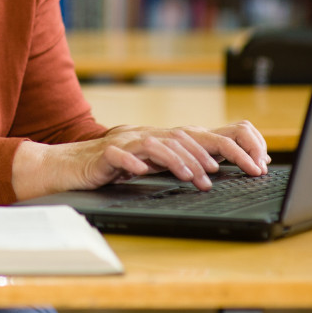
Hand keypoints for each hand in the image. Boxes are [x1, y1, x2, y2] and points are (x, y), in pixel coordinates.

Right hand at [12, 121, 270, 200]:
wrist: (65, 167)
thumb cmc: (106, 168)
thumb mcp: (144, 166)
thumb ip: (168, 163)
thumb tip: (203, 171)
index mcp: (156, 137)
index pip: (194, 137)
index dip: (221, 148)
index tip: (245, 164)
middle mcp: (143, 135)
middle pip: (180, 137)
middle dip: (207, 155)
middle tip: (225, 174)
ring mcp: (123, 142)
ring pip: (155, 145)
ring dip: (177, 160)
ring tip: (193, 177)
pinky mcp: (103, 154)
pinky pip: (120, 155)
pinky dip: (133, 163)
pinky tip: (143, 174)